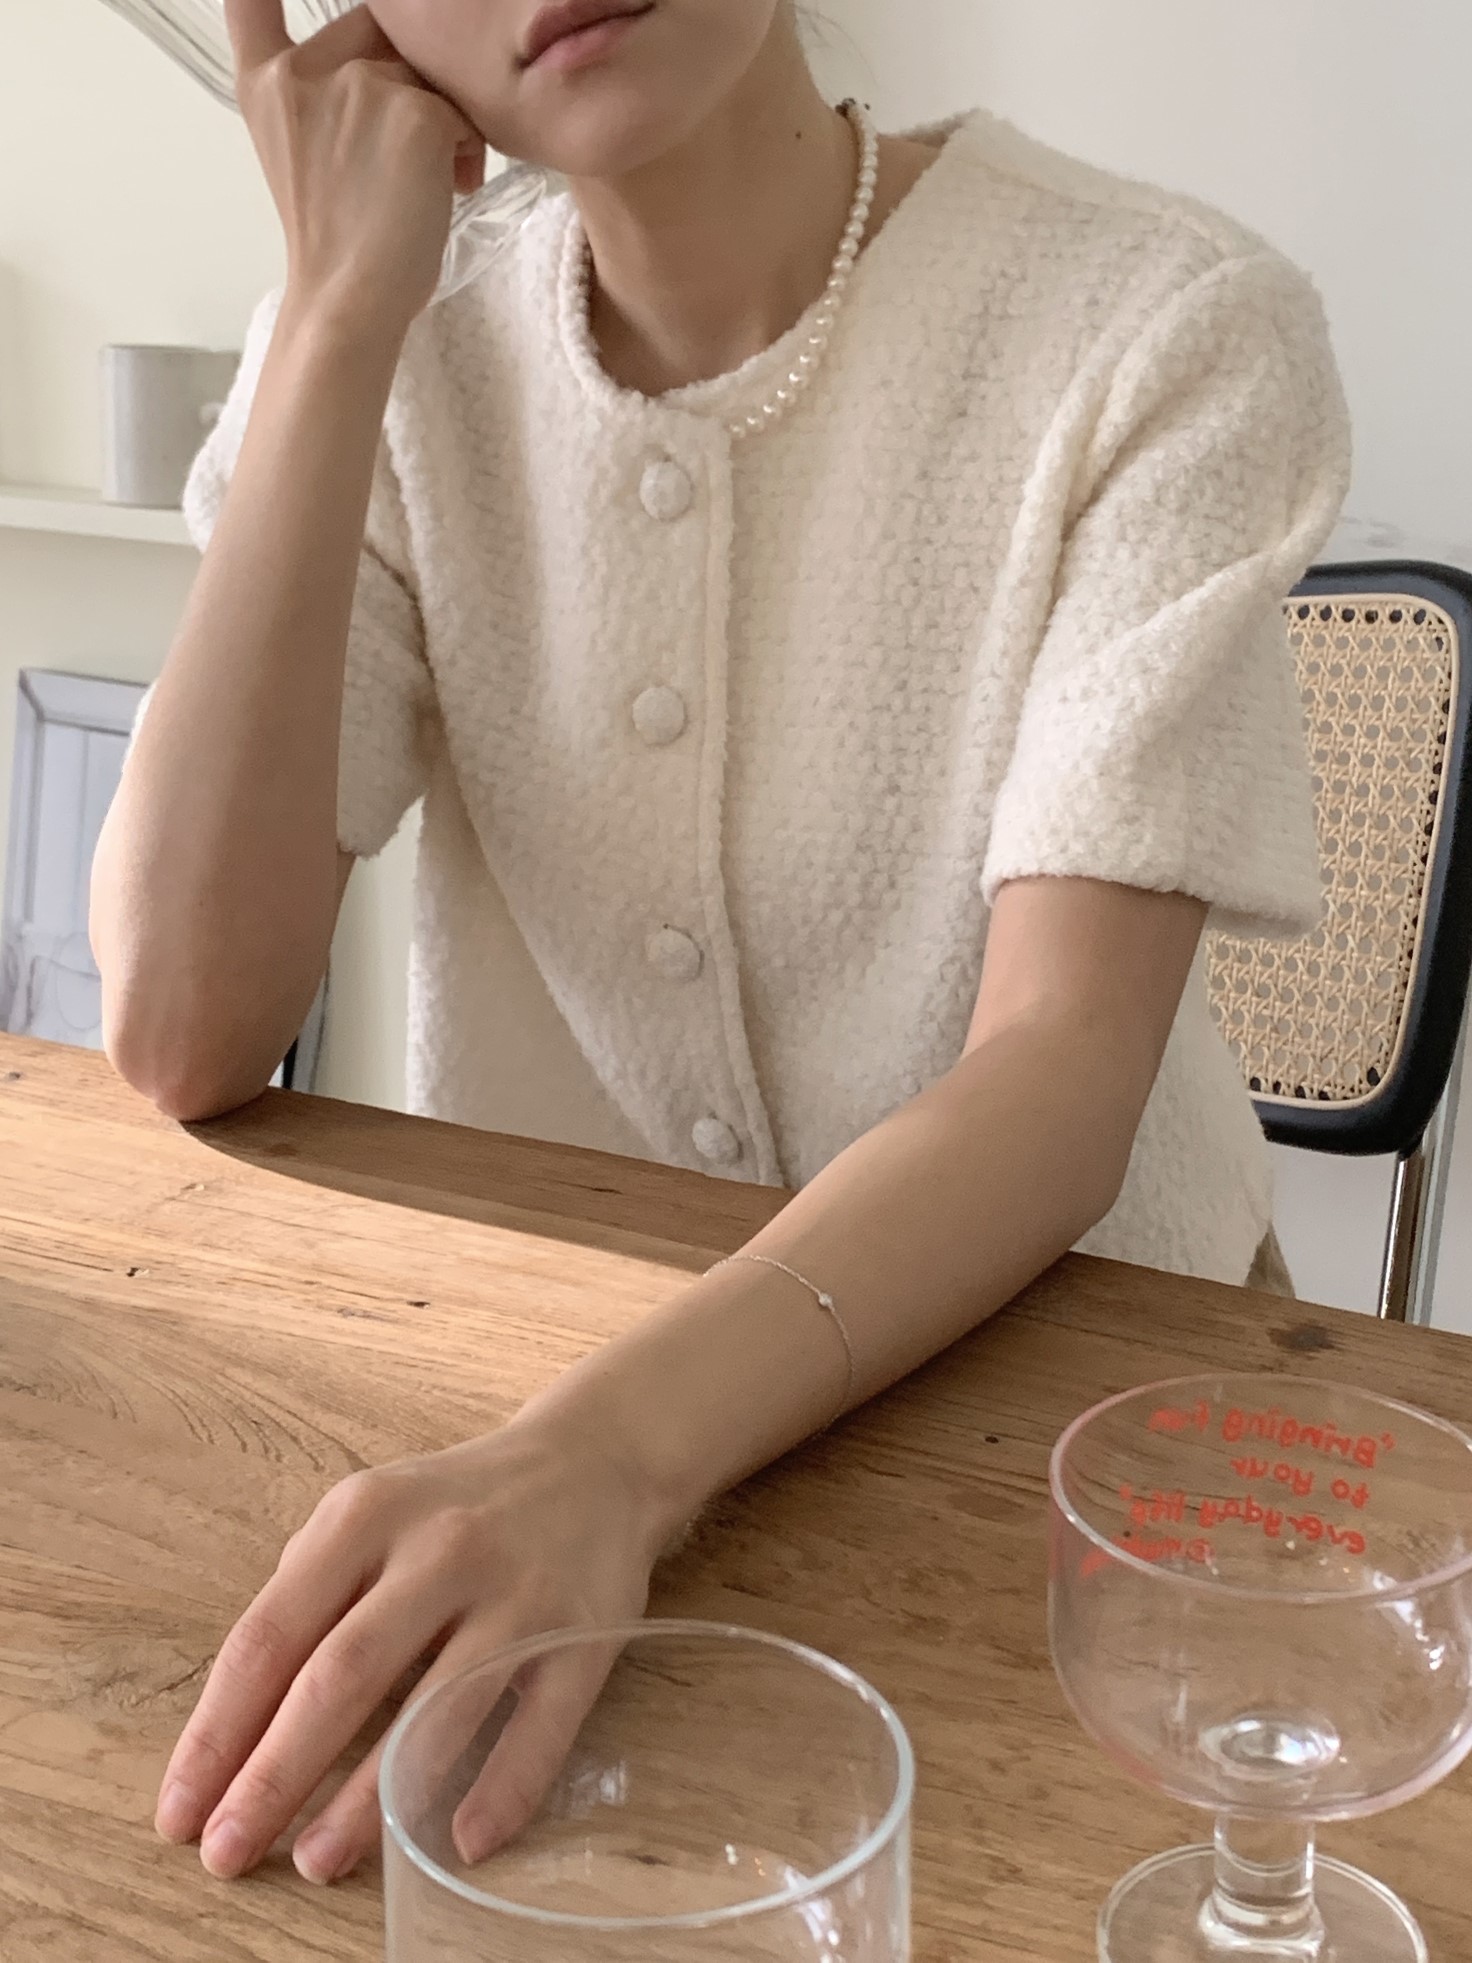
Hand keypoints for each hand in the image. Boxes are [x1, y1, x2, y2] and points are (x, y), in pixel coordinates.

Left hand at [154, 1415, 663, 1884]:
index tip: (181, 1811)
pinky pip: (539, 1728)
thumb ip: (307, 1587)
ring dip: (370, 1799)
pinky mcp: (584, 1634)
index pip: (272, 1634)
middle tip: (227, 1851)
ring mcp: (518, 1594)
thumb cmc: (459, 1504)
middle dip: (274, 1774)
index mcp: (368, 1515)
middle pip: (341, 1674)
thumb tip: (241, 1712)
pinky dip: (500, 1793)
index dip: (219, 1731)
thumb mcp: (372, 1508)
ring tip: (316, 1863)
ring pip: (436, 1708)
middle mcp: (441, 1549)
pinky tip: (455, 1845)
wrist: (598, 1460)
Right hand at [225, 0, 485, 335]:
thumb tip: (396, 54)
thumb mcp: (303, 151)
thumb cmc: (337, 240)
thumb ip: (323, 93)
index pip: (250, 2)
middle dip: (407, 77)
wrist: (351, 301)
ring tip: (434, 178)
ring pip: (426, 71)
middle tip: (407, 151)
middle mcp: (303, 70)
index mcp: (266, 83)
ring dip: (444, 117)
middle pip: (378, 29)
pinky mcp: (414, 112)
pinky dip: (466, 148)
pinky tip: (449, 187)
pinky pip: (462, 109)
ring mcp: (358, 86)